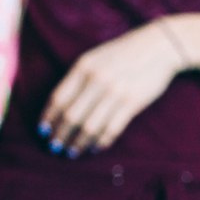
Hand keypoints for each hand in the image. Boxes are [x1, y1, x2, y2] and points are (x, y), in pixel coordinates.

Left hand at [39, 20, 187, 156]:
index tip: (42, 131)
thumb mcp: (93, 58)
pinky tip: (94, 147)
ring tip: (72, 152)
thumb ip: (77, 78)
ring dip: (78, 143)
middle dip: (60, 135)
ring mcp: (114, 92)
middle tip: (54, 147)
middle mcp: (95, 80)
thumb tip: (58, 107)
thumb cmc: (121, 54)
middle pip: (71, 115)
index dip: (48, 117)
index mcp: (82, 67)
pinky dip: (101, 141)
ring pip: (90, 126)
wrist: (158, 47)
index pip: (58, 97)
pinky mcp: (132, 103)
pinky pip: (112, 129)